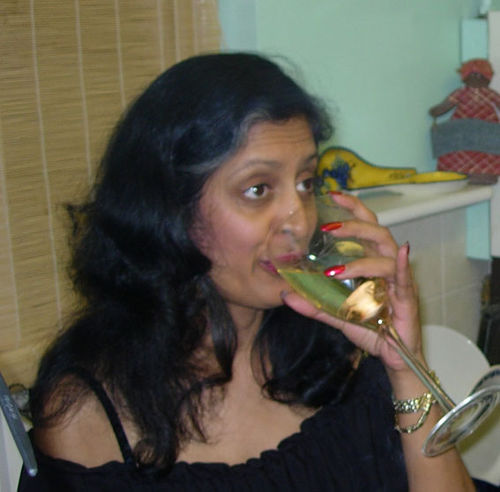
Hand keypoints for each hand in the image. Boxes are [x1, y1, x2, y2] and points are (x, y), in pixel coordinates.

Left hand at [281, 192, 421, 371]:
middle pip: (376, 232)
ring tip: (334, 267)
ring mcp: (398, 279)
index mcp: (372, 264)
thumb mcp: (337, 314)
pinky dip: (402, 264)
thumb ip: (314, 304)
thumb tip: (285, 294)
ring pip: (386, 251)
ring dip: (361, 255)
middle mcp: (386, 265)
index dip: (353, 209)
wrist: (394, 357)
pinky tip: (401, 253)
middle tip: (328, 227)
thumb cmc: (371, 328)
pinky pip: (404, 277)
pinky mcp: (407, 297)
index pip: (365, 227)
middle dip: (354, 223)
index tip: (333, 195)